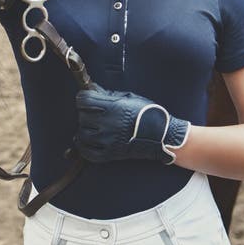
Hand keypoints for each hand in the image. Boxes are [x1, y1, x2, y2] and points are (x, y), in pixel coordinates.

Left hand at [75, 84, 190, 164]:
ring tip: (91, 126)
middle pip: (82, 116)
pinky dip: (84, 147)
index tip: (85, 98)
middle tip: (91, 112)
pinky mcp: (110, 154)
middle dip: (84, 113)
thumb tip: (93, 90)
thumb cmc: (147, 113)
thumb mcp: (129, 97)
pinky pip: (88, 152)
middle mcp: (108, 123)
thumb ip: (109, 95)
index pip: (84, 100)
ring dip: (85, 129)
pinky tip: (87, 141)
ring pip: (82, 134)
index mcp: (113, 107)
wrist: (161, 135)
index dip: (83, 97)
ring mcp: (108, 140)